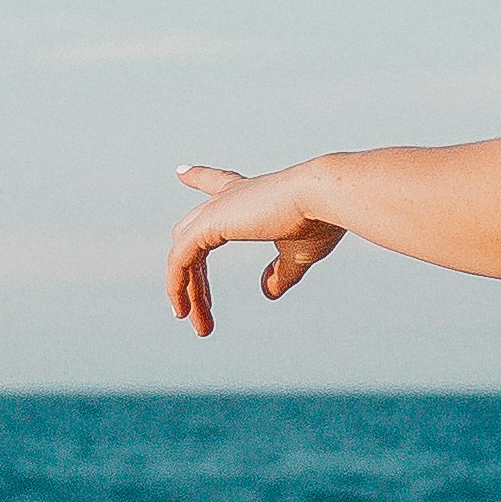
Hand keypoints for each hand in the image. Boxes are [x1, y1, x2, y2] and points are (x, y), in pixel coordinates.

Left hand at [167, 162, 343, 336]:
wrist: (324, 198)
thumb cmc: (320, 220)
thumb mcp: (298, 253)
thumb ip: (281, 273)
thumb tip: (267, 292)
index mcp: (250, 195)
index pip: (219, 184)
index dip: (200, 178)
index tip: (181, 174)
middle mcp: (229, 197)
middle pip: (192, 233)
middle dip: (190, 274)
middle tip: (190, 311)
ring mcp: (217, 209)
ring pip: (183, 253)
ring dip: (189, 292)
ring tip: (199, 327)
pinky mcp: (209, 223)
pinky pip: (179, 260)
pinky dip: (177, 286)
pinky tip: (184, 311)